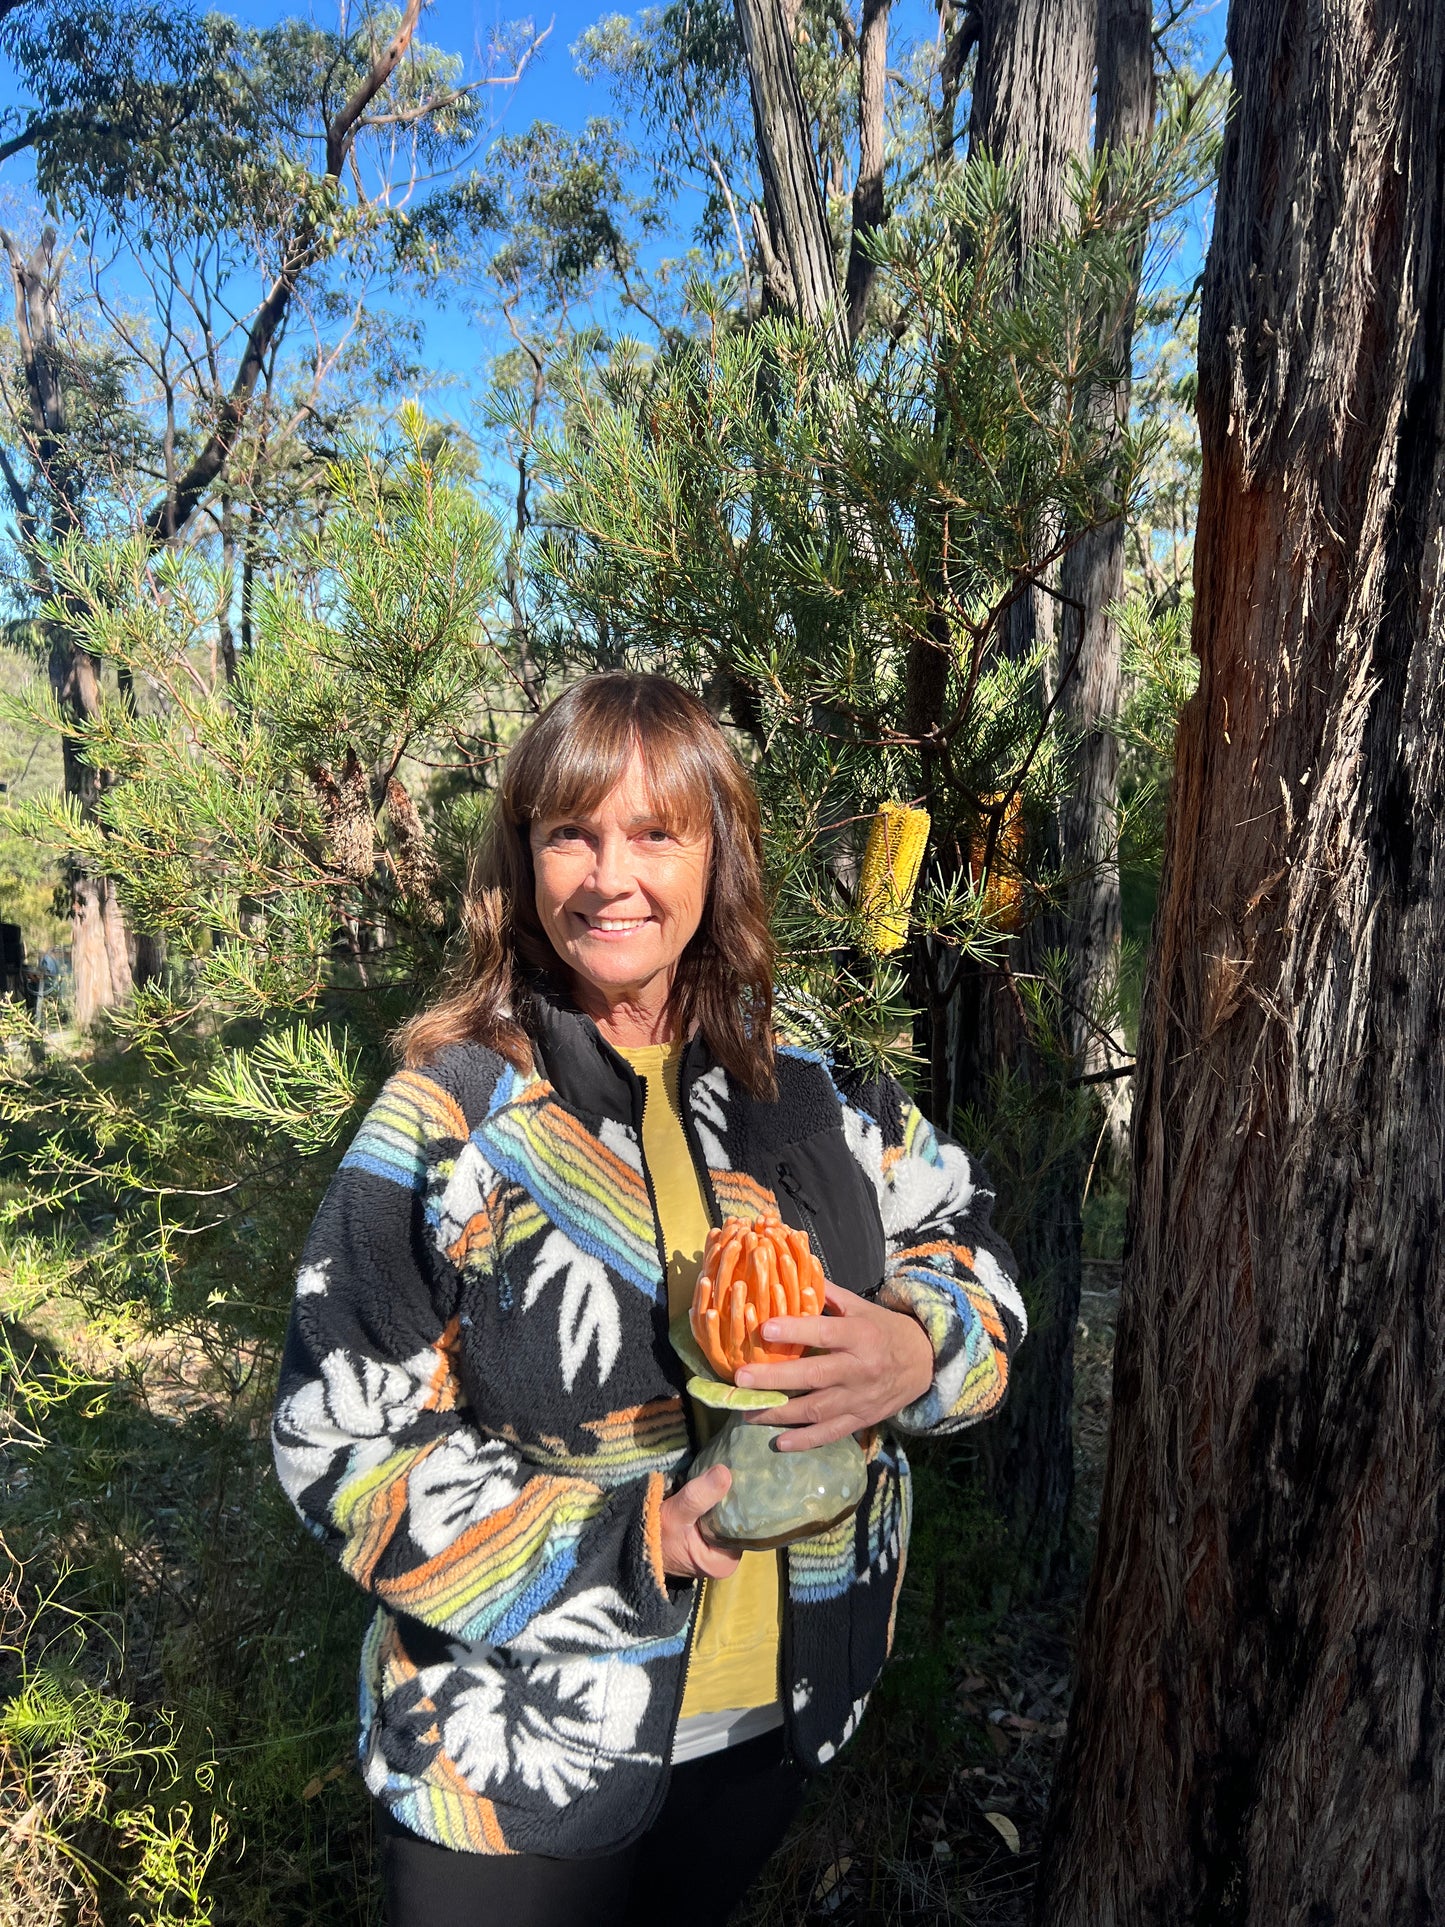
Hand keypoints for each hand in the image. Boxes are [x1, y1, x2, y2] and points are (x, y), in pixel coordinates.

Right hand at [660, 1464, 743, 1578]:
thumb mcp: (675, 1515)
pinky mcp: (705, 1542)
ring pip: (725, 1518)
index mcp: (725, 1563)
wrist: (628, 1547)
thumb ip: (699, 1496)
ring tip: (719, 1475)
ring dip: (719, 1499)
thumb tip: (725, 1472)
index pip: (743, 1527)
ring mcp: (715, 1551)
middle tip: (729, 1471)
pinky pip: (715, 1518)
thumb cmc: (652, 1537)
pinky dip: (711, 1503)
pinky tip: (709, 1486)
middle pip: (735, 1521)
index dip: (740, 1501)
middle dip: (730, 1499)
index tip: (738, 1477)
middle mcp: (725, 1560)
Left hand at [734, 1280, 934, 1448]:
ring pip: (817, 1410)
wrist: (925, 1363)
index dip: (795, 1331)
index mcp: (860, 1334)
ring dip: (780, 1413)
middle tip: (741, 1378)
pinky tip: (780, 1443)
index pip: (824, 1332)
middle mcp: (860, 1368)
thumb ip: (827, 1295)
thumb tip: (790, 1272)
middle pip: (814, 1375)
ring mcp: (860, 1398)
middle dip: (775, 1378)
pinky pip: (831, 1433)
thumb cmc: (883, 1329)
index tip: (764, 1329)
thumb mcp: (861, 1306)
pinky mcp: (861, 1420)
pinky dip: (805, 1441)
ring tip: (747, 1411)